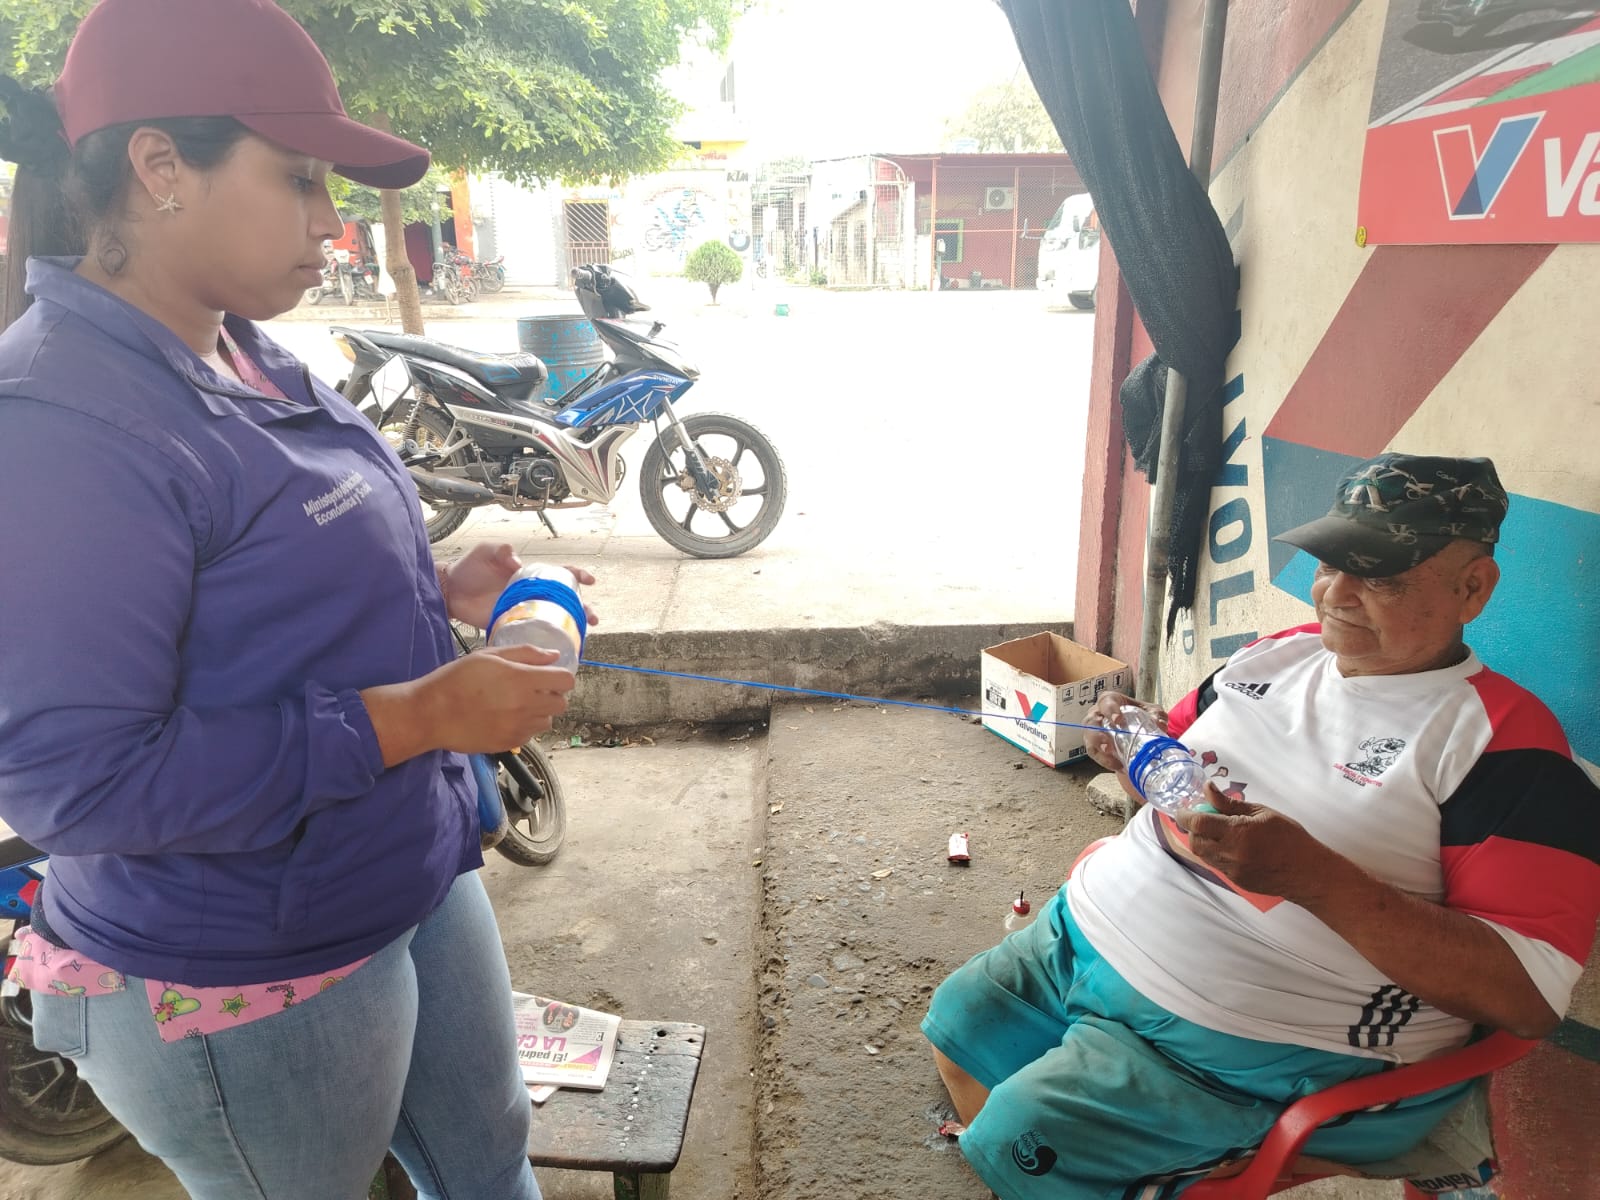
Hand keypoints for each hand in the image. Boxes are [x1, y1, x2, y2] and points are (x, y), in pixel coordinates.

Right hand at [364, 645, 576, 764]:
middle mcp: (525, 706)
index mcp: (522, 680)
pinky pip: (530, 735)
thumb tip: (554, 656)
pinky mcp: (509, 744)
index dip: (559, 676)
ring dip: (539, 712)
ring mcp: (518, 728)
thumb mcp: (489, 656)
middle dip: (551, 695)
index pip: (565, 681)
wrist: (432, 713)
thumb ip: (526, 654)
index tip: (547, 674)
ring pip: (547, 721)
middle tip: (531, 689)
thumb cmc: (457, 679)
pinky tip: (504, 717)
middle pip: (561, 704)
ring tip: (515, 704)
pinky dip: (524, 726)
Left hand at [441, 548, 601, 630]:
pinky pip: (533, 635)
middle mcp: (531, 594)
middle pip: (564, 601)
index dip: (577, 575)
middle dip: (582, 608)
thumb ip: (501, 551)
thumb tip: (517, 561)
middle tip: (591, 618)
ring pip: (553, 620)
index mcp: (530, 575)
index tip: (589, 581)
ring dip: (570, 627)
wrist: (450, 592)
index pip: (559, 573)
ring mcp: (523, 612)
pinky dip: (546, 642)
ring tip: (581, 636)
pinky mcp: (512, 626)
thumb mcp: (485, 552)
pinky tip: (556, 648)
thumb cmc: (469, 568)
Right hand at [1081, 691, 1166, 774]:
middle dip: (1097, 734)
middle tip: (1108, 744)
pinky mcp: (1094, 746)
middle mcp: (1097, 714)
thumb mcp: (1152, 712)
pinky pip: (1095, 754)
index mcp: (1110, 701)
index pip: (1106, 703)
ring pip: (1089, 740)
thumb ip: (1156, 716)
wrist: (1137, 730)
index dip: (1110, 711)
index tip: (1119, 720)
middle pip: (1091, 723)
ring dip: (1099, 750)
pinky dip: (1106, 762)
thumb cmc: (1141, 715)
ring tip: (1112, 759)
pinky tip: (1119, 767)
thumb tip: (1159, 724)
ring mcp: (1093, 731)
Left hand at [1174, 786, 1329, 899]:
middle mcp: (1230, 854)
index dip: (1184, 815)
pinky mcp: (1236, 881)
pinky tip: (1230, 846)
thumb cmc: (1290, 837)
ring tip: (1217, 832)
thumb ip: (1230, 803)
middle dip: (1192, 829)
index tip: (1182, 809)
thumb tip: (1208, 789)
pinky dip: (1215, 853)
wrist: (1308, 872)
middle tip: (1201, 819)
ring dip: (1202, 842)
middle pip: (1195, 842)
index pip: (1197, 824)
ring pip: (1203, 856)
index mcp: (1237, 833)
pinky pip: (1216, 866)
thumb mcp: (1262, 812)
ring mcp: (1232, 871)